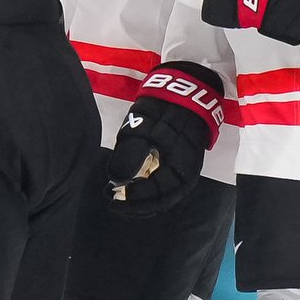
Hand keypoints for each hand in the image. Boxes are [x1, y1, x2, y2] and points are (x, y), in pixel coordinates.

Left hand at [107, 62, 225, 215]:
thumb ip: (130, 155)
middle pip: (161, 201)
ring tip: (122, 202)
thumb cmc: (164, 110)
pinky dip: (149, 192)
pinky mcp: (178, 164)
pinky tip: (134, 191)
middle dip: (137, 206)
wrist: (185, 92)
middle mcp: (184, 174)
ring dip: (143, 202)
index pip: (157, 195)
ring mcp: (183, 170)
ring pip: (163, 196)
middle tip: (114, 204)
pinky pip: (165, 186)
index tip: (115, 196)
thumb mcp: (143, 129)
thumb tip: (117, 178)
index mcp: (181, 168)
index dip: (135, 199)